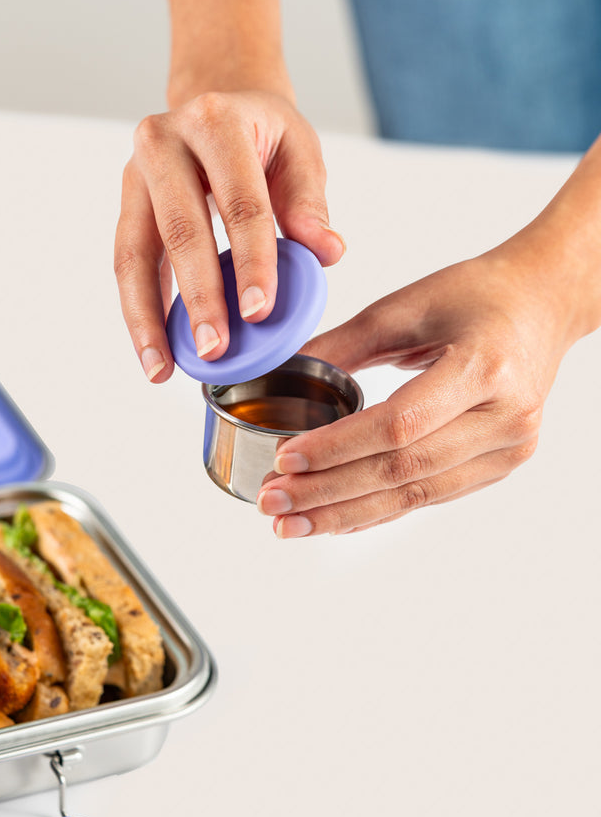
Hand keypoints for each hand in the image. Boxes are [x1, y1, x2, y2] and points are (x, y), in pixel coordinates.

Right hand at [114, 90, 344, 381]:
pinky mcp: (125, 206)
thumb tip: (327, 253)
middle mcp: (163, 141)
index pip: (240, 202)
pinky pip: (126, 265)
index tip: (260, 314)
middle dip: (199, 297)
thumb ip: (309, 202)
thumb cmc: (263, 134)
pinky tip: (155, 351)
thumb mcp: (298, 150)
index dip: (252, 260)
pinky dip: (140, 312)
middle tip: (215, 349)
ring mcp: (135, 174)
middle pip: (179, 230)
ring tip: (161, 369)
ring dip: (148, 318)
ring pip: (134, 254)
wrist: (215, 103)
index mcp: (216, 121)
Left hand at [256, 247, 578, 535]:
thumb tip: (280, 375)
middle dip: (328, 492)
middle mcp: (504, 416)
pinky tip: (336, 519)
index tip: (285, 460)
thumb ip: (342, 345)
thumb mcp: (405, 306)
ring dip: (346, 513)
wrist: (542, 305)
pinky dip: (379, 510)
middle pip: (402, 470)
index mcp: (483, 367)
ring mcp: (508, 447)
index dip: (337, 448)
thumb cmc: (479, 295)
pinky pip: (430, 497)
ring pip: (414, 495)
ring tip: (292, 521)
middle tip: (273, 502)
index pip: (398, 425)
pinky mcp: (501, 464)